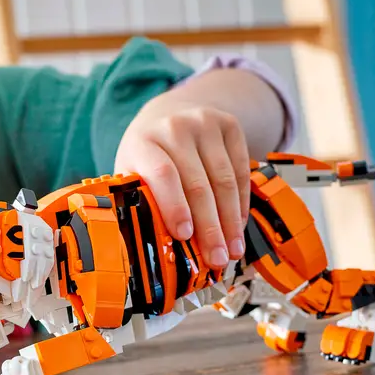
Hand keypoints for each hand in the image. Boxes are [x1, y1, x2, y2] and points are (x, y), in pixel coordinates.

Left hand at [114, 81, 250, 268]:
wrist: (168, 115)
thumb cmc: (147, 155)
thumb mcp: (133, 173)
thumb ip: (140, 202)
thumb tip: (151, 250)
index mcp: (144, 142)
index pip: (163, 174)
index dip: (175, 206)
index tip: (185, 236)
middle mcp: (175, 128)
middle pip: (198, 183)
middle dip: (209, 227)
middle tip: (216, 258)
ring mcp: (205, 123)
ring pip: (224, 180)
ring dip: (230, 220)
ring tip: (232, 250)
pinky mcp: (230, 126)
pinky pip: (241, 171)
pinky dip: (241, 203)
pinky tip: (238, 226)